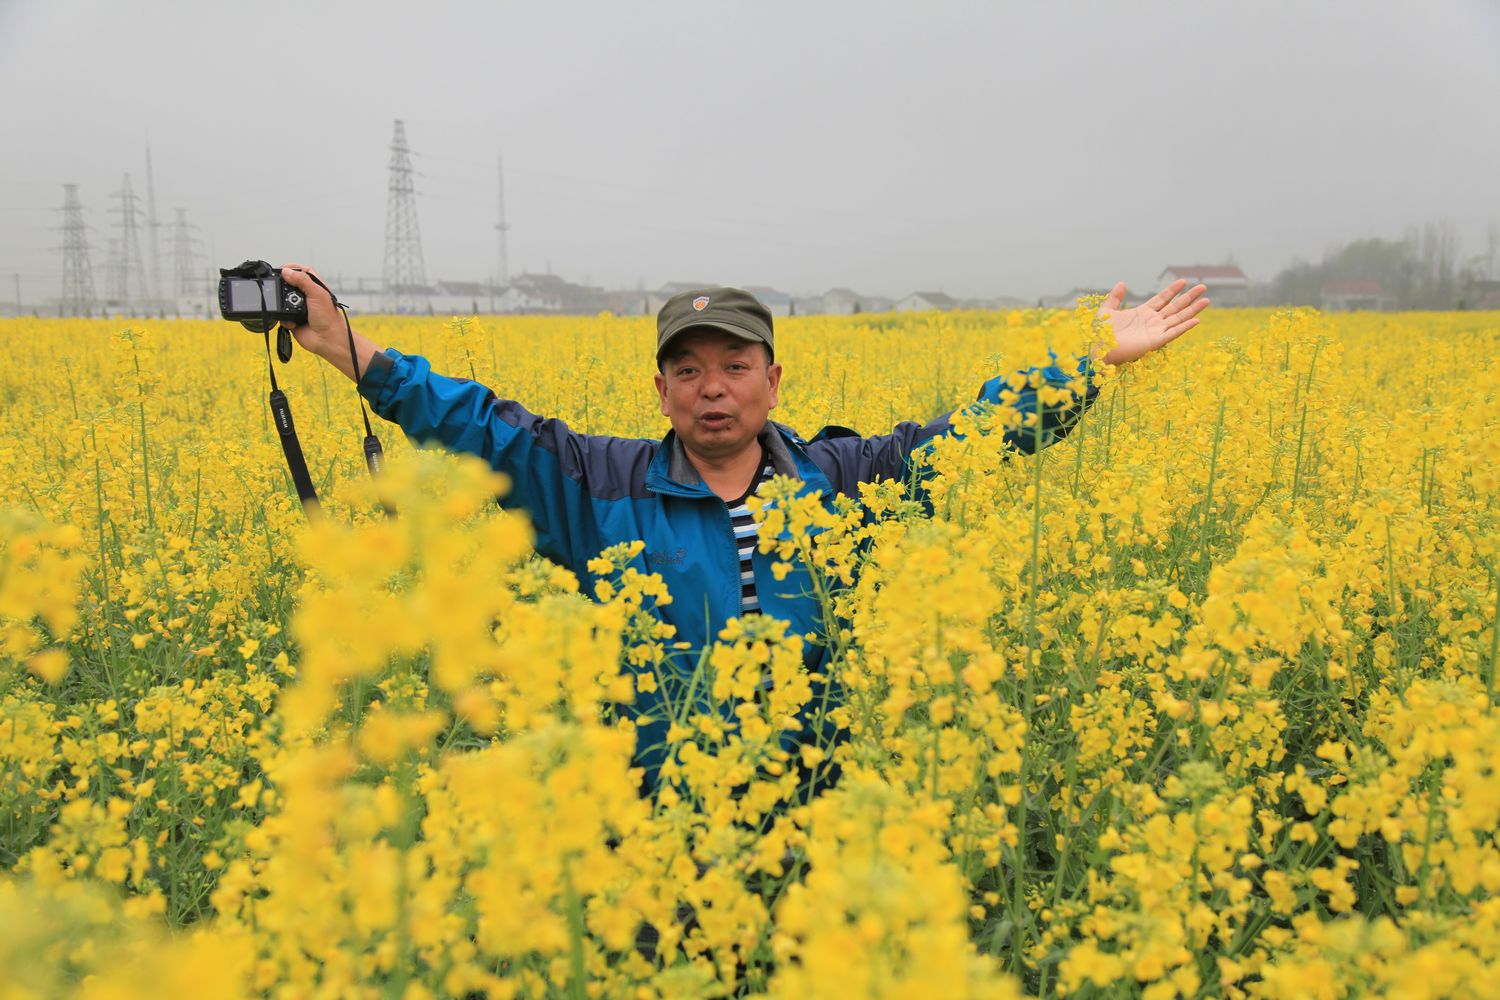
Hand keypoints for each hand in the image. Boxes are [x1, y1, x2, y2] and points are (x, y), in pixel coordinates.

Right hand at [279, 263, 345, 359]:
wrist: (328, 340)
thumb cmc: (329, 318)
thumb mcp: (317, 294)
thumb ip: (302, 280)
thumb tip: (286, 271)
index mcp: (316, 288)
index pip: (303, 272)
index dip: (293, 268)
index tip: (283, 268)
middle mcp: (307, 297)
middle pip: (290, 285)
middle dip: (284, 287)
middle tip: (279, 287)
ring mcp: (299, 309)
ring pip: (283, 301)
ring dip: (283, 305)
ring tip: (290, 309)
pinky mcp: (293, 320)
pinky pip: (281, 316)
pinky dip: (285, 319)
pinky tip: (293, 323)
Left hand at [1095, 279, 1209, 365]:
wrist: (1098, 349)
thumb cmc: (1100, 334)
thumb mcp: (1107, 310)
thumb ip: (1115, 297)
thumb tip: (1122, 283)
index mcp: (1142, 313)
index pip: (1162, 299)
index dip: (1173, 290)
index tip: (1183, 281)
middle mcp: (1152, 322)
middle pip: (1175, 307)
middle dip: (1189, 297)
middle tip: (1203, 287)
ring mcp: (1155, 331)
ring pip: (1178, 318)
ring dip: (1192, 310)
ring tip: (1206, 300)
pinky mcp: (1155, 342)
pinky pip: (1173, 333)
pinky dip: (1185, 327)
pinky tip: (1196, 320)